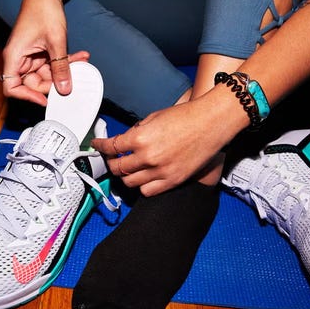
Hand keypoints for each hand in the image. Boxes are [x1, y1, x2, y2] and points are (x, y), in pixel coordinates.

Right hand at [0, 0, 88, 105]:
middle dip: (53, 83)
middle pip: (32, 84)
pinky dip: (65, 62)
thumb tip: (64, 89)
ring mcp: (30, 56)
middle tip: (70, 80)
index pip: (11, 87)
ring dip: (63, 70)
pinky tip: (80, 56)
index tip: (45, 99)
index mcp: (14, 56)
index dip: (26, 97)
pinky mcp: (40, 52)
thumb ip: (60, 67)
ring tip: (81, 62)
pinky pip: (51, 64)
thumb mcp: (56, 41)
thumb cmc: (43, 9)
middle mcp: (19, 58)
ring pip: (45, 74)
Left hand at [91, 98, 231, 195]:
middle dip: (111, 162)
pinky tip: (143, 177)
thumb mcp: (154, 117)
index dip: (101, 146)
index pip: (111, 147)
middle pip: (117, 168)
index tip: (98, 145)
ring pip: (129, 182)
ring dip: (125, 175)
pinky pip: (147, 191)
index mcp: (141, 138)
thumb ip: (137, 131)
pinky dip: (141, 185)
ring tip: (128, 168)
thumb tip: (125, 141)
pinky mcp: (172, 181)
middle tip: (111, 158)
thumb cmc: (186, 116)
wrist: (211, 123)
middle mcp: (148, 157)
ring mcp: (160, 171)